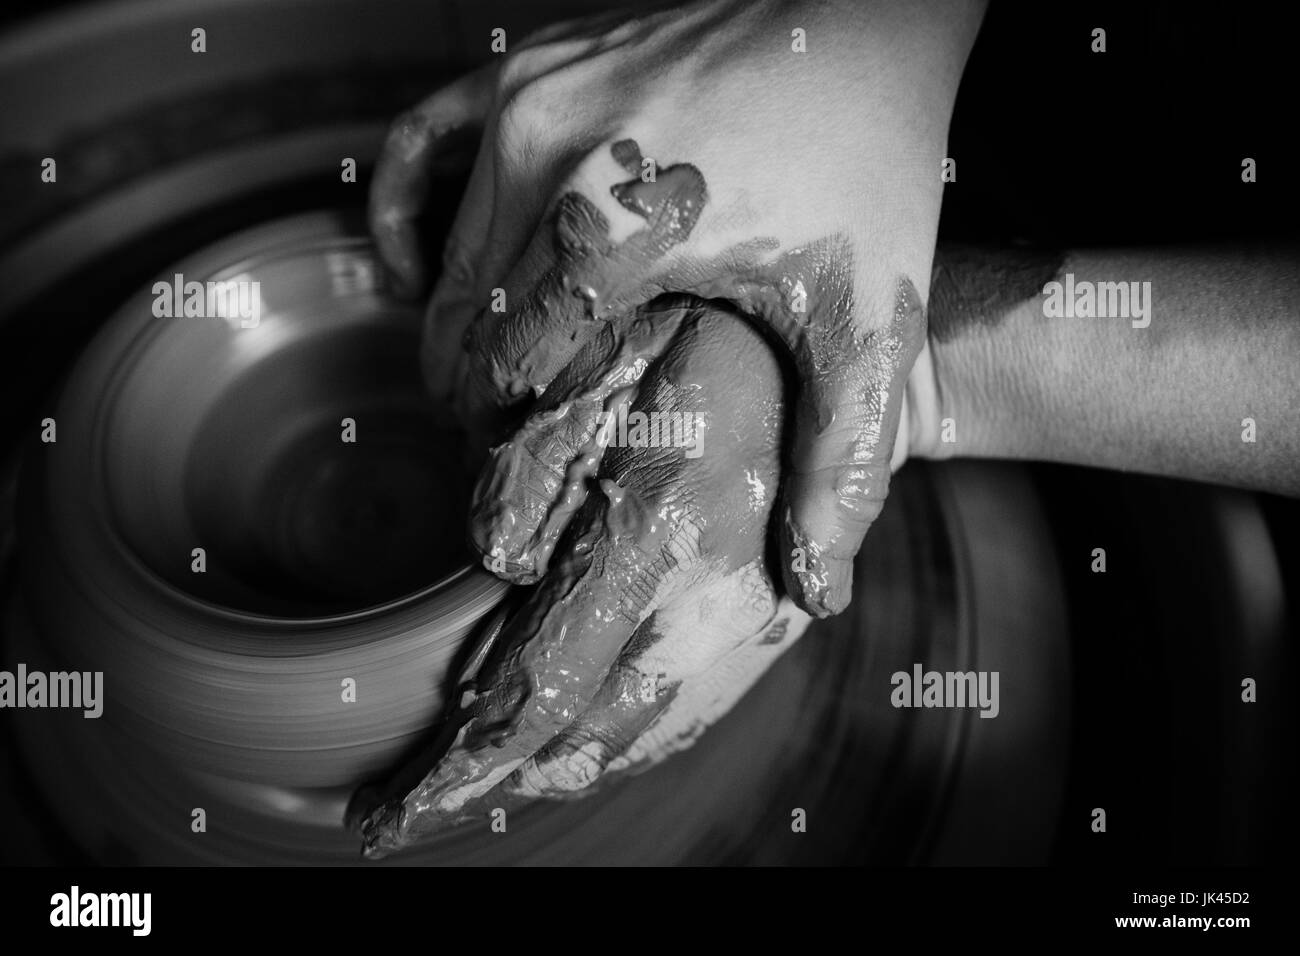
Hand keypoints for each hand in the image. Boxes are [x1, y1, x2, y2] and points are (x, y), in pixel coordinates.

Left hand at [356, 297, 810, 856]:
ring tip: (481, 793)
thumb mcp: (601, 370)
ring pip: (640, 742)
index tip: (391, 815)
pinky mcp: (774, 630)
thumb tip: (492, 561)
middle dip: (492, 789)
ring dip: (554, 780)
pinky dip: (621, 754)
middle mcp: (710, 599)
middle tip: (415, 815)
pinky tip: (577, 758)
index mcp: (656, 529)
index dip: (459, 765)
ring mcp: (753, 624)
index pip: (537, 687)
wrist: (834, 359)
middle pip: (583, 740)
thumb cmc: (704, 341)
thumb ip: (533, 468)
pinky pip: (691, 719)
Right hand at [370, 0, 984, 615]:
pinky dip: (406, 218)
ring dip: (453, 329)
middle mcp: (546, 160)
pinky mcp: (524, 68)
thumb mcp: (866, 321)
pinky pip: (415, 148)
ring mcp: (526, 101)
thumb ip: (841, 461)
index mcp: (613, 234)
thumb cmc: (868, 160)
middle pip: (459, 324)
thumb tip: (817, 589)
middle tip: (506, 443)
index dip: (509, 440)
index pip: (506, 375)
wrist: (863, 20)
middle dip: (472, 398)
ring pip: (441, 256)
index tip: (528, 475)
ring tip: (488, 383)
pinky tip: (422, 269)